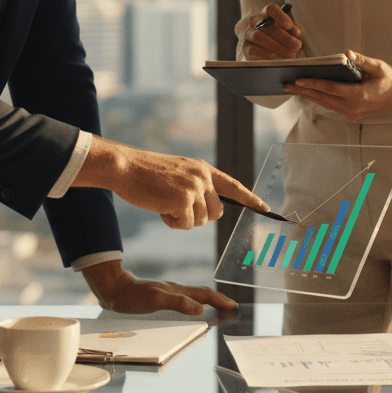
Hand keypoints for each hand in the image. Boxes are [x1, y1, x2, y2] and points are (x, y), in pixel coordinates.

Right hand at [75, 136, 268, 229]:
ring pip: (200, 221)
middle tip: (175, 206)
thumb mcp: (178, 174)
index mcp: (203, 169)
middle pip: (216, 212)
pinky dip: (172, 222)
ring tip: (164, 203)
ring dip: (182, 220)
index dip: (250, 199)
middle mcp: (203, 177)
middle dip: (198, 216)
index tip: (265, 208)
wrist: (126, 167)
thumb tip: (211, 210)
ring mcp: (194, 188)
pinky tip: (160, 208)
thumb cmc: (147, 174)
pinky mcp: (183, 200)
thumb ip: (196, 186)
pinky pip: (186, 225)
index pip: (233, 186)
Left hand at [81, 260, 236, 314]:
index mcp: (178, 291)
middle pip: (203, 294)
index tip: (233, 307)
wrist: (113, 289)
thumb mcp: (155, 300)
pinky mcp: (161, 298)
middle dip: (219, 300)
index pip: (205, 294)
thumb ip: (178, 303)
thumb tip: (200, 309)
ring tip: (218, 309)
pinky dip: (195, 304)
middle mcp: (176, 290)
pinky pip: (185, 300)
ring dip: (209, 302)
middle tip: (231, 308)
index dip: (220, 301)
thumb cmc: (132, 296)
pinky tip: (192, 310)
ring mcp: (169, 293)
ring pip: (195, 296)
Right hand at [242, 3, 303, 59]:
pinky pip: (253, 50)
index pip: (271, 9)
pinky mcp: (245, 48)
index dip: (280, 16)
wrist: (255, 42)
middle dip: (284, 37)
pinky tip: (276, 57)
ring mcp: (248, 34)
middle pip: (267, 26)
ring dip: (277, 47)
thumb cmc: (275, 35)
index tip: (289, 26)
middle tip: (296, 46)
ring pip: (259, 37)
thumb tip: (297, 33)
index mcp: (266, 13)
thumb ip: (294, 30)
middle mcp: (254, 21)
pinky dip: (266, 54)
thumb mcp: (286, 30)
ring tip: (290, 54)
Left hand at [283, 50, 391, 120]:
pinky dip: (317, 98)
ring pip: (324, 103)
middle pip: (322, 98)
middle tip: (286, 84)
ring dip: (308, 95)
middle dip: (304, 91)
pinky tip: (308, 91)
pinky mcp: (350, 113)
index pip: (330, 89)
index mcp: (359, 95)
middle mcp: (352, 107)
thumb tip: (347, 53)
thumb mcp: (379, 66)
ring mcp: (351, 112)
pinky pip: (329, 105)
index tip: (298, 80)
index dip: (313, 84)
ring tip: (292, 88)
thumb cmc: (389, 80)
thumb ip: (362, 60)